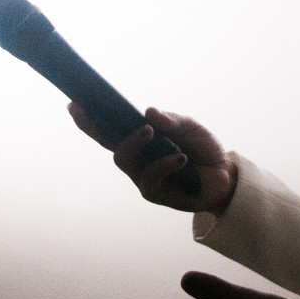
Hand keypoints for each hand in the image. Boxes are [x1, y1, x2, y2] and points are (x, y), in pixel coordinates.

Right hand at [68, 104, 235, 212]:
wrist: (226, 175)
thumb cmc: (203, 149)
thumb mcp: (189, 127)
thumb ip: (170, 120)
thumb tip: (148, 111)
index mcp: (141, 142)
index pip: (110, 130)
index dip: (89, 120)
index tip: (74, 104)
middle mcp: (137, 161)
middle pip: (108, 145)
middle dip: (95, 128)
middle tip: (91, 111)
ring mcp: (143, 179)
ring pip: (124, 161)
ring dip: (133, 142)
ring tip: (150, 131)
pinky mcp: (156, 194)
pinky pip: (151, 177)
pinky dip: (165, 164)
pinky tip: (181, 156)